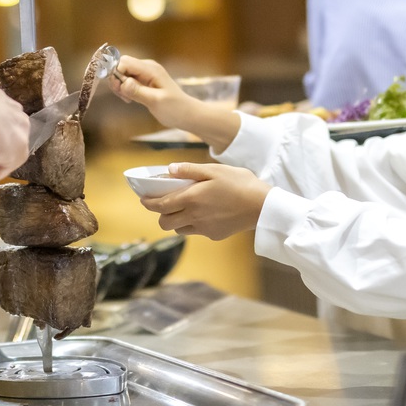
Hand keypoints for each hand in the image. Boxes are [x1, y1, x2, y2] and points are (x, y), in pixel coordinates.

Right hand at [108, 55, 198, 128]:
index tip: (120, 90)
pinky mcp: (144, 81)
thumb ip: (138, 92)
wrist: (186, 114)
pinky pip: (128, 80)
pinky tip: (132, 100)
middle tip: (124, 97)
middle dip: (117, 80)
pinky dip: (126, 89)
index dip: (117, 74)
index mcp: (150, 69)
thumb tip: (122, 83)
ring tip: (129, 100)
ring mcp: (146, 73)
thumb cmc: (174, 108)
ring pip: (123, 73)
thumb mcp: (156, 101)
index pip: (125, 62)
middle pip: (122, 66)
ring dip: (121, 86)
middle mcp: (147, 68)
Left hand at [139, 163, 269, 240]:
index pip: (160, 205)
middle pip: (164, 222)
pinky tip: (205, 213)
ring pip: (179, 229)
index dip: (148, 203)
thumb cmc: (240, 183)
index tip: (144, 199)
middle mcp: (194, 216)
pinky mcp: (214, 235)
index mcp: (191, 198)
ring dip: (176, 220)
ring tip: (185, 208)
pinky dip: (194, 224)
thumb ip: (189, 170)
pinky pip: (196, 231)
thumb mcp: (214, 170)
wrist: (262, 205)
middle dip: (160, 214)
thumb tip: (169, 169)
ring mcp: (204, 228)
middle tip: (165, 203)